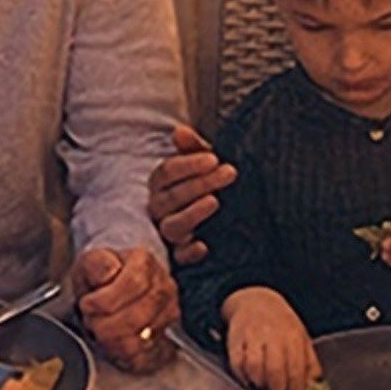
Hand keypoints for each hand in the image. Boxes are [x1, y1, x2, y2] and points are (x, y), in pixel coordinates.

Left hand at [70, 246, 178, 372]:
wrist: (111, 288)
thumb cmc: (101, 276)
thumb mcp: (90, 262)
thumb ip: (95, 264)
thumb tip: (109, 271)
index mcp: (145, 263)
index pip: (134, 284)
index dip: (106, 300)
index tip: (86, 305)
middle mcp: (163, 288)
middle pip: (139, 316)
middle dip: (106, 325)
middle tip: (89, 321)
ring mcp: (167, 315)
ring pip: (142, 341)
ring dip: (111, 342)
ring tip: (97, 331)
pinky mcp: (165, 340)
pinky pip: (144, 359)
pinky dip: (121, 356)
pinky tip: (108, 344)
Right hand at [148, 123, 234, 266]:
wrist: (231, 220)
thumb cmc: (212, 183)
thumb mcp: (206, 163)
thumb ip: (193, 147)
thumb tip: (178, 132)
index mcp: (160, 183)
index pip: (166, 172)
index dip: (189, 164)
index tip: (214, 159)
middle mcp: (159, 208)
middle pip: (171, 197)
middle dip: (200, 184)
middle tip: (228, 173)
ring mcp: (168, 232)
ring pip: (171, 227)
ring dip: (193, 214)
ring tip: (215, 201)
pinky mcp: (180, 256)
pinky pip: (178, 258)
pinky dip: (189, 253)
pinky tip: (204, 245)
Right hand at [222, 286, 319, 389]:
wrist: (256, 300)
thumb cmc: (281, 324)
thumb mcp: (302, 337)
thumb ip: (311, 364)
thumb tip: (314, 387)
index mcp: (292, 336)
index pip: (296, 371)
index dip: (296, 389)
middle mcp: (272, 335)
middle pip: (275, 370)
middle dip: (277, 388)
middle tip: (278, 388)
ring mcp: (251, 336)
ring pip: (254, 367)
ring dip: (259, 381)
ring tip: (263, 381)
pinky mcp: (234, 340)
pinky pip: (236, 363)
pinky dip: (242, 375)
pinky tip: (249, 375)